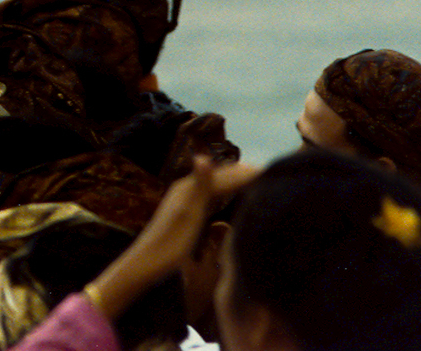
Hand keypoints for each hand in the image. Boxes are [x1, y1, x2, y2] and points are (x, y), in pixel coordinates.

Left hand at [86, 155, 259, 320]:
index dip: (248, 173)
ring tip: (259, 182)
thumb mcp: (187, 215)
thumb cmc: (169, 243)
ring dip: (237, 181)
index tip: (274, 172)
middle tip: (273, 175)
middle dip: (245, 173)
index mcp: (189, 186)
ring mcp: (186, 199)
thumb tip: (203, 155)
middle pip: (221, 176)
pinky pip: (212, 195)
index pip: (225, 175)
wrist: (145, 264)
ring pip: (217, 184)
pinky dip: (227, 192)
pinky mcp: (186, 211)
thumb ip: (199, 186)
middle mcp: (187, 187)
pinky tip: (232, 198)